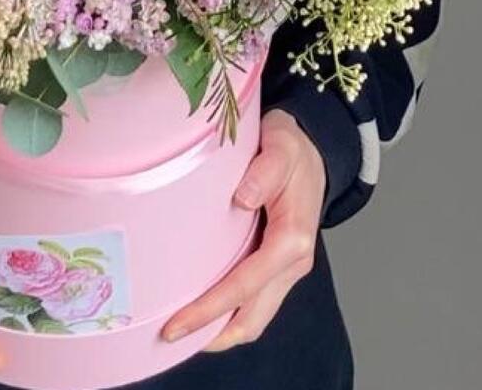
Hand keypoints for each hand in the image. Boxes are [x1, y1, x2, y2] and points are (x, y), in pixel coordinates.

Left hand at [163, 110, 325, 351]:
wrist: (314, 149)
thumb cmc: (292, 148)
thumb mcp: (282, 146)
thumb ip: (265, 170)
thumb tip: (243, 198)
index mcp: (293, 238)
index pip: (245, 285)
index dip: (210, 308)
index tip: (176, 323)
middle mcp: (292, 261)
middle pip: (251, 315)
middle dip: (211, 332)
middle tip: (168, 335)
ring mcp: (286, 266)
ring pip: (255, 315)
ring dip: (220, 329)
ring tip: (181, 332)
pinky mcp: (276, 263)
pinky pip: (254, 300)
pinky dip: (229, 313)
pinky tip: (203, 310)